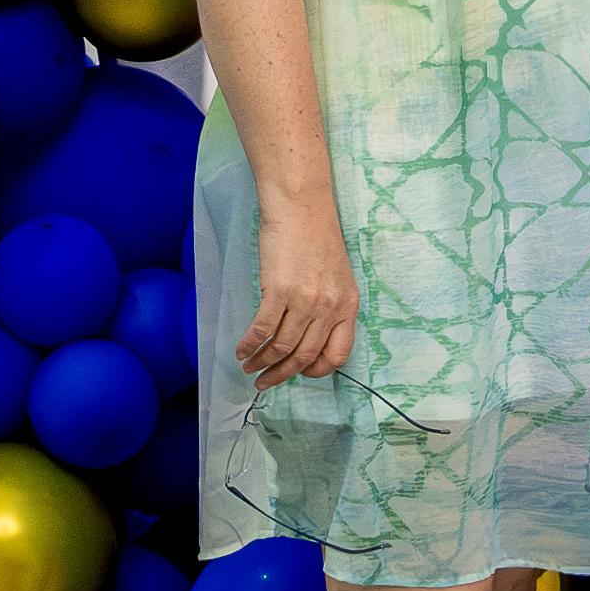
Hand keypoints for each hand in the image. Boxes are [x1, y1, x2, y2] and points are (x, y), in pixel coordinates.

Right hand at [239, 201, 359, 384]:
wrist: (301, 208)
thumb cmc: (316, 238)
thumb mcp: (337, 276)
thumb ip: (330, 307)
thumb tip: (310, 335)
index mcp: (349, 306)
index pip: (337, 355)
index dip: (316, 371)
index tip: (300, 373)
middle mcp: (330, 307)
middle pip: (304, 356)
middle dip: (281, 375)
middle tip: (264, 382)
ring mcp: (305, 300)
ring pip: (281, 347)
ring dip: (262, 362)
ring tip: (248, 366)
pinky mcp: (279, 291)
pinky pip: (263, 329)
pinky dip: (249, 344)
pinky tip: (241, 350)